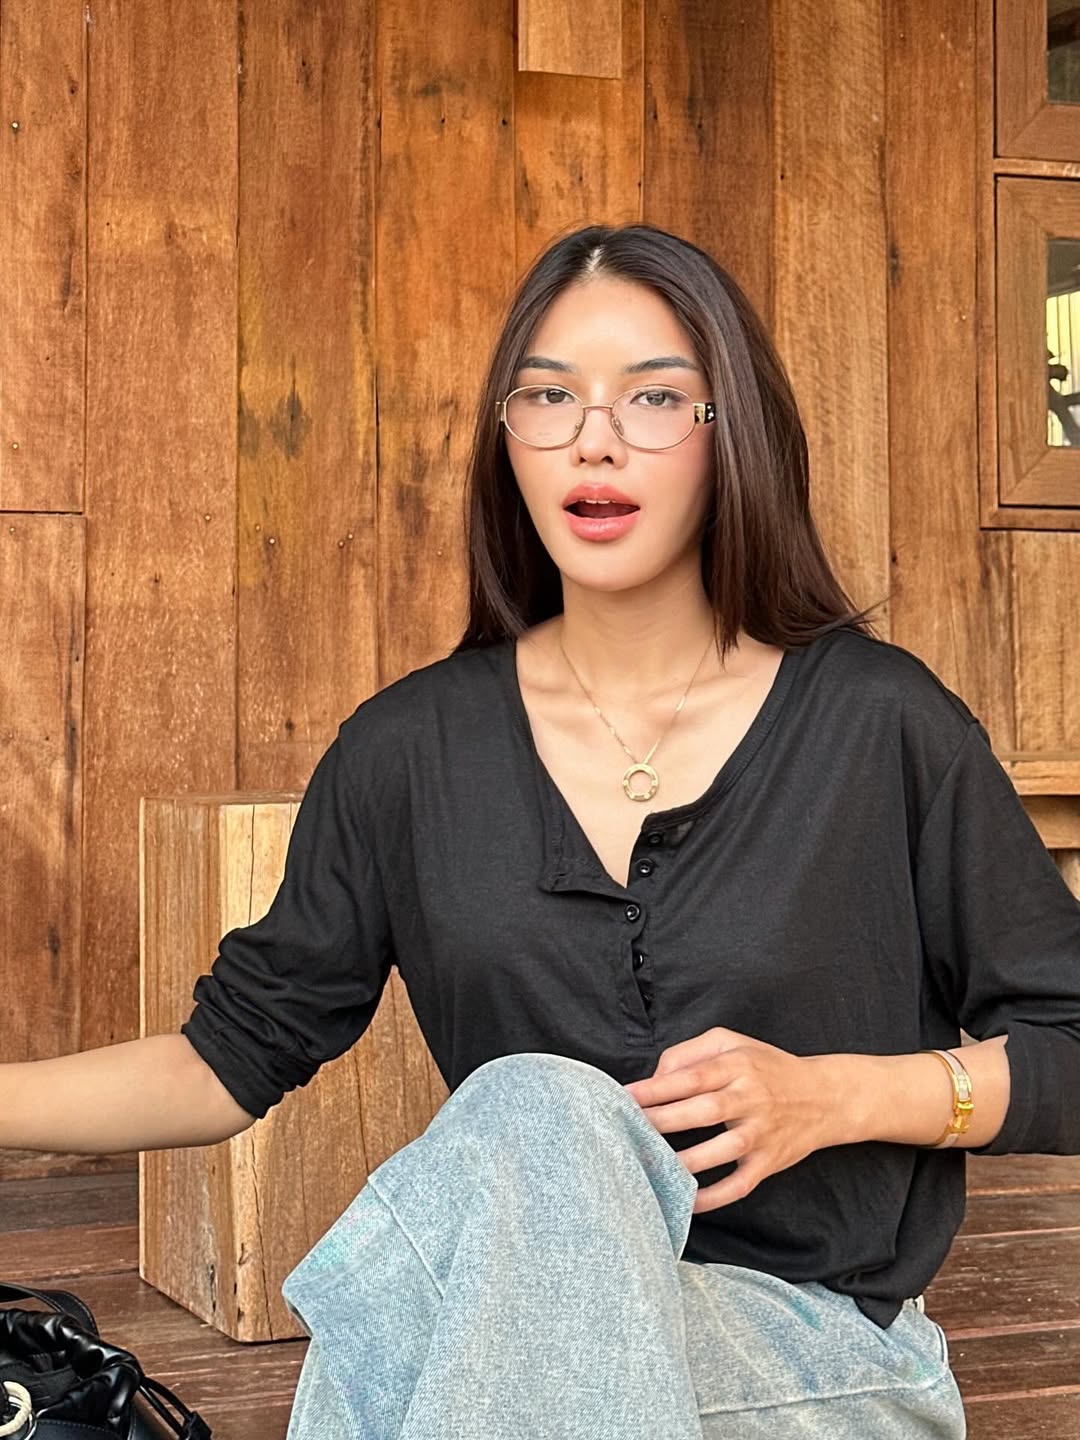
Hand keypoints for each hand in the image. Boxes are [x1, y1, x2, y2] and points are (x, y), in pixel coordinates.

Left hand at [622, 1027, 838, 1213]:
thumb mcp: (731, 1042)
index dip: (655, 1088)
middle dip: (662, 1121)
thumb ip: (688, 1053)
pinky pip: (740, 1184)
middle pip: (701, 1111)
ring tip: (649, 1164)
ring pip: (720, 1150)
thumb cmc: (766, 1067)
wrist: (824, 1097)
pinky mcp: (769, 1162)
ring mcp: (761, 1133)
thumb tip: (654, 1079)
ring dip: (683, 1160)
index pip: (690, 1077)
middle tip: (627, 1129)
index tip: (624, 1097)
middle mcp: (750, 1098)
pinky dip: (714, 1196)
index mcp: (736, 1065)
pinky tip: (687, 1200)